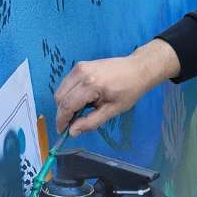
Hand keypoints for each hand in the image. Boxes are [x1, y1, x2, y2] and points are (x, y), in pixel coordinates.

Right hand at [54, 38, 179, 135]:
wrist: (137, 69)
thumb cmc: (129, 90)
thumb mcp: (113, 110)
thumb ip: (91, 122)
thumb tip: (73, 131)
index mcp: (90, 85)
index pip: (67, 105)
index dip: (61, 120)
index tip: (62, 131)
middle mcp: (81, 73)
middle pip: (60, 97)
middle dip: (63, 112)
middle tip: (73, 123)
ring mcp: (79, 67)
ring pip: (61, 90)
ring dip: (66, 103)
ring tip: (81, 111)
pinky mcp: (80, 65)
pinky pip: (67, 83)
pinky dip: (70, 94)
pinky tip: (84, 100)